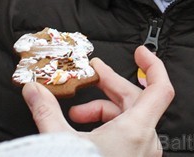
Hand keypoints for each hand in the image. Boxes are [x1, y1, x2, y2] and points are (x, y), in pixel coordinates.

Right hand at [23, 46, 173, 156]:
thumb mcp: (59, 141)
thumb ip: (46, 110)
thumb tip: (33, 90)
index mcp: (136, 131)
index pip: (160, 89)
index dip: (152, 65)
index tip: (139, 52)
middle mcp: (146, 143)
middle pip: (137, 100)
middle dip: (110, 86)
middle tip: (91, 75)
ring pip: (131, 120)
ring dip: (104, 110)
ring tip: (77, 113)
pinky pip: (128, 137)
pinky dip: (109, 127)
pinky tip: (84, 132)